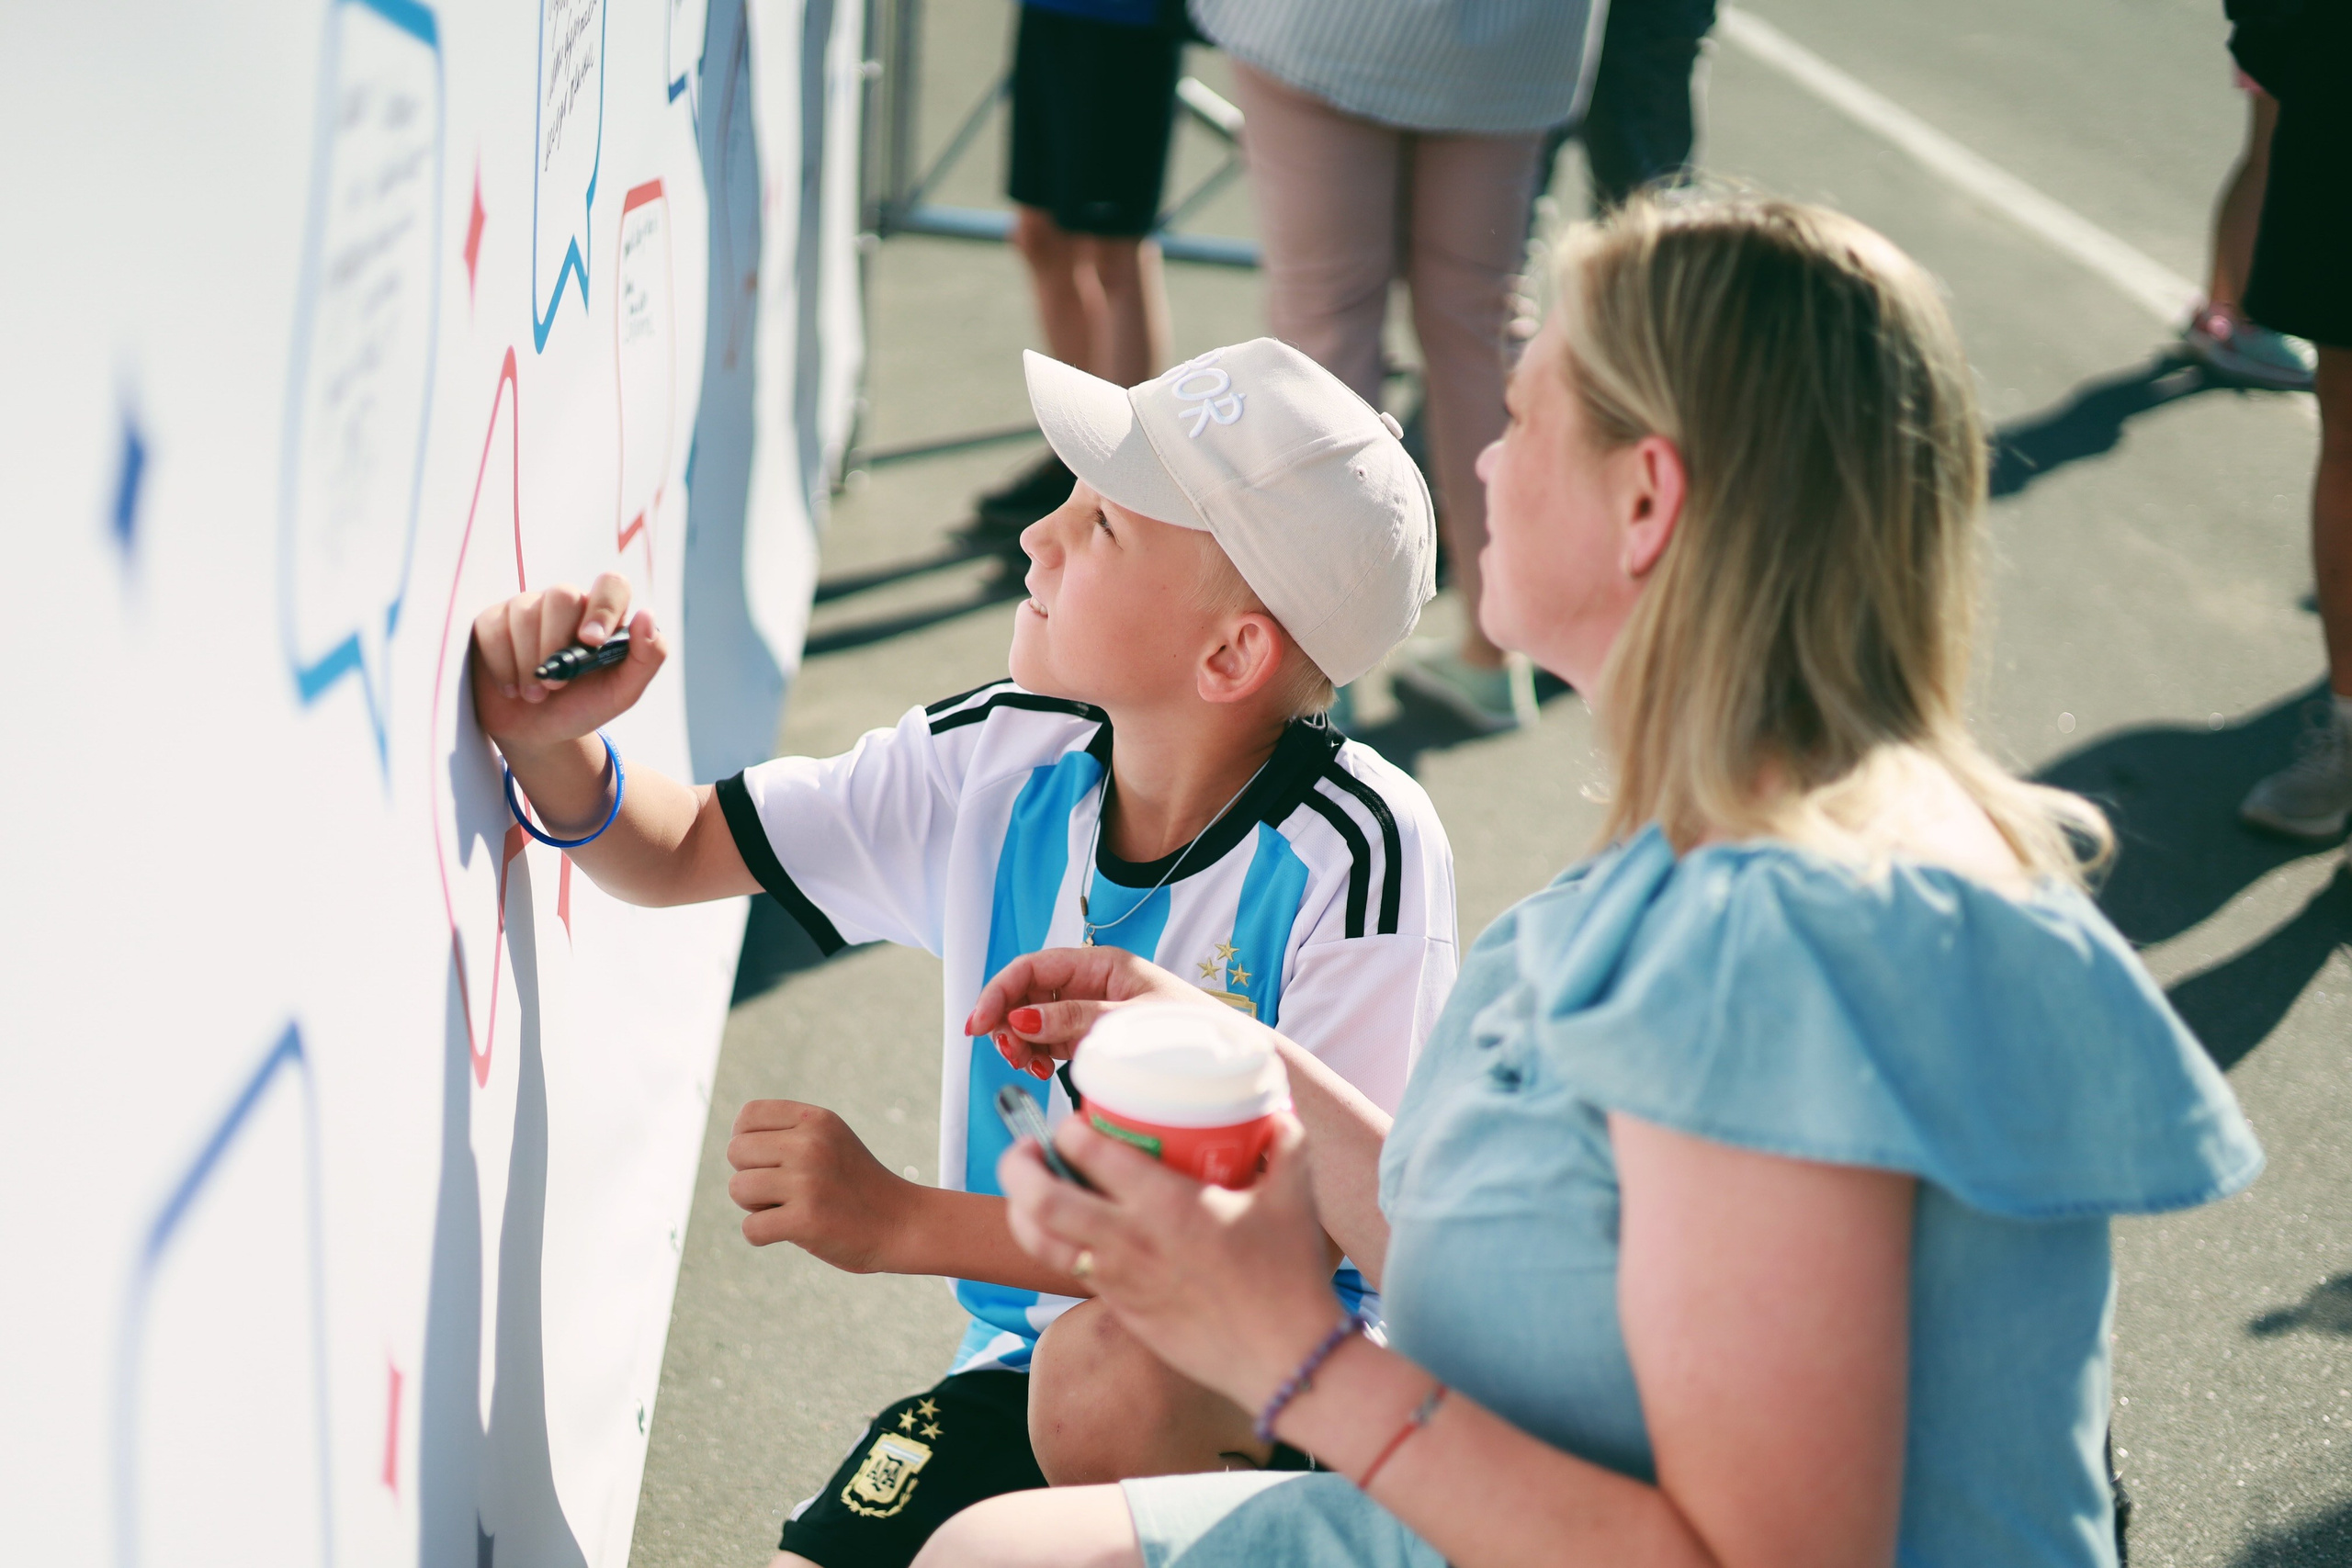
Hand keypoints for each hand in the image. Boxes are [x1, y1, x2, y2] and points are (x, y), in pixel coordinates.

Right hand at [468, 572, 666, 758]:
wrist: (537, 733)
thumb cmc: (583, 706)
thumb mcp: (623, 692)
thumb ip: (648, 657)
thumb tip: (647, 615)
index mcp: (604, 616)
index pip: (611, 586)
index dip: (602, 608)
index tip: (590, 642)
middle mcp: (566, 604)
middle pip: (562, 596)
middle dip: (556, 646)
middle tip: (556, 686)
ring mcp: (527, 609)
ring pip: (524, 613)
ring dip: (529, 664)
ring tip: (535, 695)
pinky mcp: (492, 622)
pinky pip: (493, 629)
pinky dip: (502, 666)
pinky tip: (511, 688)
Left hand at [726, 1100, 913, 1273]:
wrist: (902, 1223)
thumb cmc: (857, 1184)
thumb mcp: (830, 1140)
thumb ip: (788, 1134)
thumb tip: (734, 1145)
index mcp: (816, 1120)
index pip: (748, 1116)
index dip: (746, 1140)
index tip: (767, 1161)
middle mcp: (810, 1145)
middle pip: (736, 1152)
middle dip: (749, 1174)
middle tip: (780, 1190)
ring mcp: (808, 1182)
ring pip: (737, 1189)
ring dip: (754, 1206)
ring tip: (786, 1209)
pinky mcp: (806, 1221)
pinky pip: (750, 1228)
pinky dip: (761, 1236)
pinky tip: (789, 1232)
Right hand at [963, 946, 1218, 1079]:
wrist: (1233, 1062)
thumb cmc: (1194, 1033)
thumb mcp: (1130, 1024)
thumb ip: (1077, 1020)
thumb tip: (1023, 1021)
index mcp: (1102, 964)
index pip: (1033, 968)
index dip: (999, 992)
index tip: (977, 1025)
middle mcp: (1092, 984)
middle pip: (1026, 993)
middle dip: (1006, 1021)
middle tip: (1009, 1053)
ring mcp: (1091, 1011)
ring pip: (1033, 1019)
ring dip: (1020, 1042)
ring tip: (1031, 1067)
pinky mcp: (1093, 1037)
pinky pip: (1049, 1040)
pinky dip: (1037, 1055)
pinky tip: (1044, 1071)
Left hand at [996, 1114, 1342, 1417]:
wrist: (1284, 1359)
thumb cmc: (1288, 1277)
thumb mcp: (1295, 1196)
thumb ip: (1285, 1145)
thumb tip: (1279, 1117)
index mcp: (1164, 1202)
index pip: (1088, 1151)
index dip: (1067, 1127)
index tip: (1073, 1121)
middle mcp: (1128, 1239)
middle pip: (1039, 1198)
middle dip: (1018, 1166)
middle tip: (1027, 1149)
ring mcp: (1118, 1279)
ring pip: (1038, 1242)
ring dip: (1019, 1211)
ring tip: (1026, 1192)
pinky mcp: (1121, 1310)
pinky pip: (1069, 1272)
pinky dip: (1054, 1246)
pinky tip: (1071, 1234)